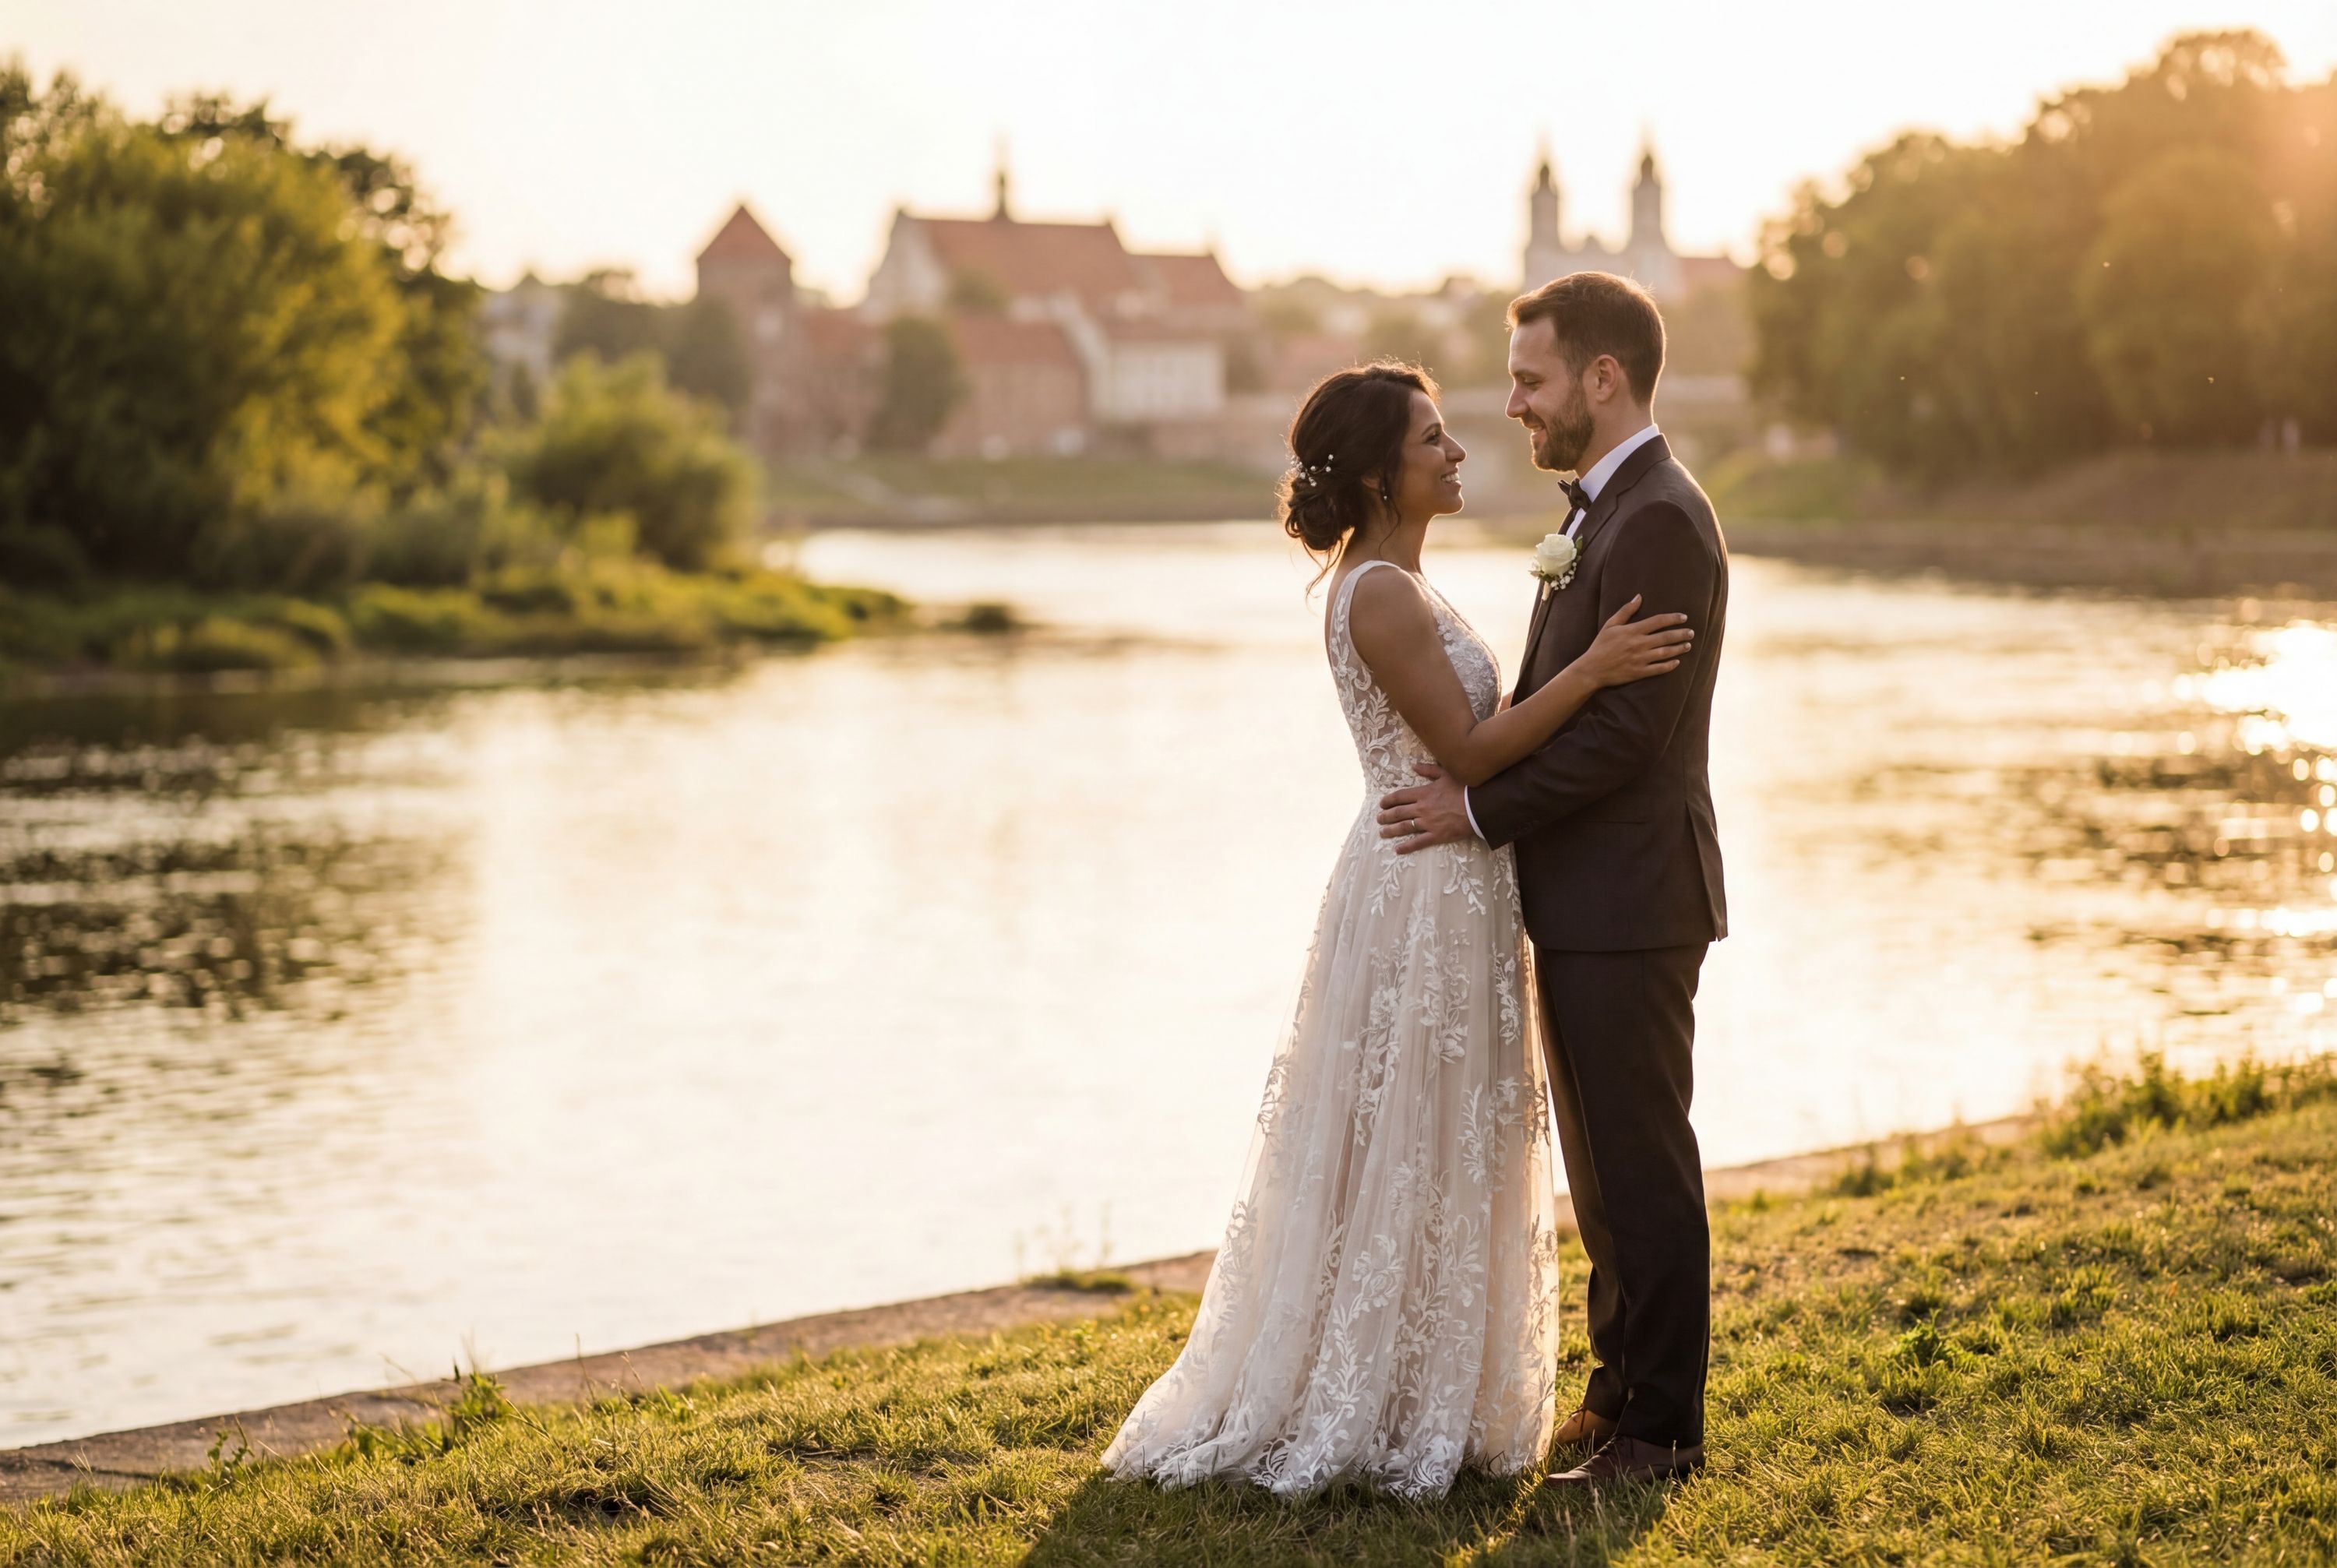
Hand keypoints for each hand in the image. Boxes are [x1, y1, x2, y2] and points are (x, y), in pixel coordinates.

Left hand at [1375, 762, 1473, 854]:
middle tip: (1379, 819)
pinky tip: (1398, 849)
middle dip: (1385, 816)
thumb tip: (1414, 766)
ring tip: (1382, 832)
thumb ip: (1429, 770)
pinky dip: (1407, 847)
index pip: (1400, 797)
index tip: (1381, 804)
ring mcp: (1428, 823)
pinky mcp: (1436, 835)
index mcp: (1423, 793)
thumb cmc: (1464, 788)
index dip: (1388, 800)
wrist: (1479, 806)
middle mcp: (1422, 809)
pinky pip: (1418, 842)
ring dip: (1391, 830)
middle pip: (1398, 813)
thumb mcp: (1446, 774)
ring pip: (1404, 827)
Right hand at [1573, 594, 1692, 687]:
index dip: (1673, 618)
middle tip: (1691, 632)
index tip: (1684, 617)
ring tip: (1688, 645)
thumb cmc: (1600, 646)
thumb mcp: (1610, 625)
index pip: (1658, 621)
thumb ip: (1626, 611)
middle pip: (1666, 637)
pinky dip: (1669, 665)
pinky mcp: (1639, 672)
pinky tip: (1677, 662)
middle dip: (1681, 634)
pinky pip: (1658, 669)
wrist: (1592, 669)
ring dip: (1679, 648)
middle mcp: (1639, 644)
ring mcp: (1640, 659)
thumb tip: (1639, 597)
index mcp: (1633, 631)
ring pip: (1665, 652)